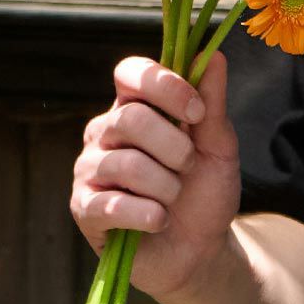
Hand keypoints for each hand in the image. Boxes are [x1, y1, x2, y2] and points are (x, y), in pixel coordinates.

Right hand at [70, 52, 240, 300]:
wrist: (200, 251)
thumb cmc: (204, 193)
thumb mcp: (218, 146)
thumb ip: (212, 103)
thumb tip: (212, 52)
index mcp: (135, 109)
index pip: (130, 72)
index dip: (164, 85)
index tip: (197, 111)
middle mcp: (105, 133)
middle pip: (131, 119)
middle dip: (175, 148)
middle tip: (189, 167)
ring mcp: (90, 170)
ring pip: (127, 165)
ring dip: (167, 187)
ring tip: (173, 199)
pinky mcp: (84, 209)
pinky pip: (113, 205)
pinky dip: (150, 215)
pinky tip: (159, 221)